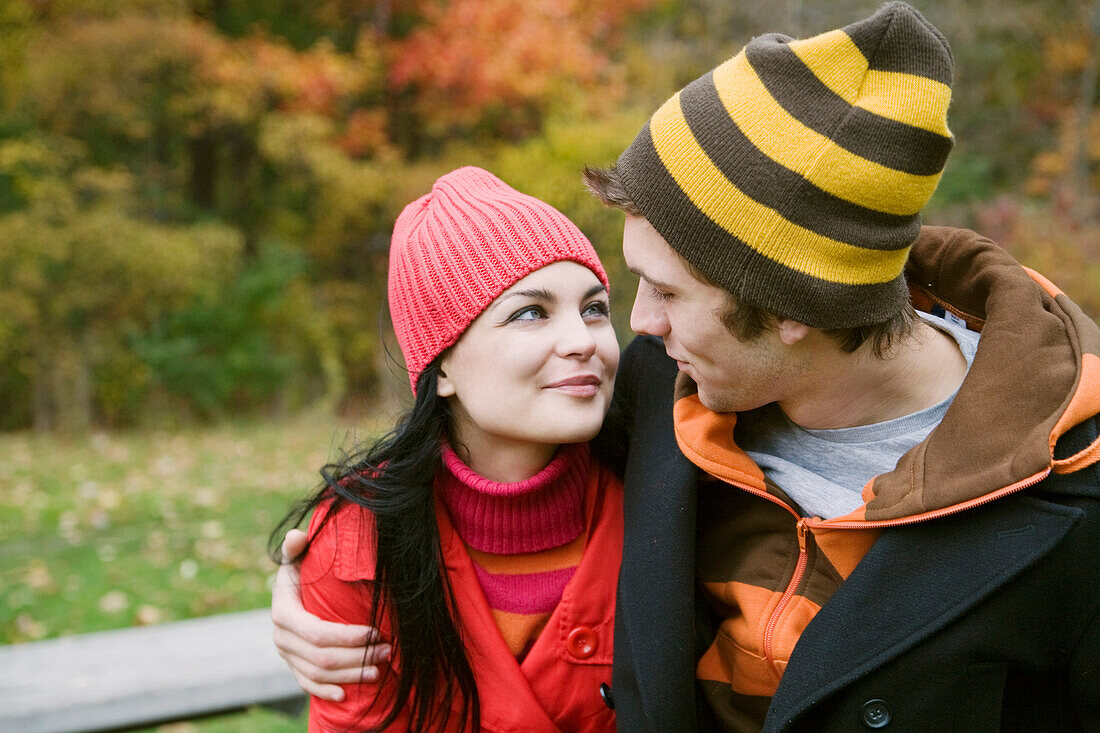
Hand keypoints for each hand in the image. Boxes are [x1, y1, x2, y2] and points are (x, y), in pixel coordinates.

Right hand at [272, 529, 391, 701]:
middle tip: (388, 649)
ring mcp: (286, 655)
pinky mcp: (293, 666)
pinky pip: (307, 685)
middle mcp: (281, 638)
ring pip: (319, 674)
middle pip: (322, 657)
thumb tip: (297, 537)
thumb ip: (296, 548)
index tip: (376, 631)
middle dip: (358, 656)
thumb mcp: (298, 558)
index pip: (317, 633)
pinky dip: (326, 691)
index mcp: (283, 613)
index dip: (348, 636)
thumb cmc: (302, 571)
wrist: (290, 594)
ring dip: (351, 674)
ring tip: (381, 668)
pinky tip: (347, 694)